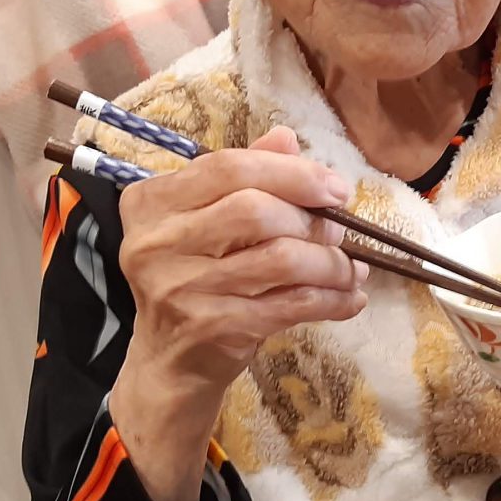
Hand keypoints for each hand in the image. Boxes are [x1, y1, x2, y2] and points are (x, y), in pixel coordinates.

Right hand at [109, 126, 367, 500]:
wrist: (168, 363)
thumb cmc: (193, 279)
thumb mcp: (206, 223)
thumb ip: (242, 176)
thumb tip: (286, 137)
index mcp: (151, 202)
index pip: (227, 167)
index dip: (291, 173)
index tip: (334, 188)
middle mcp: (155, 242)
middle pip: (254, 209)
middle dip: (312, 219)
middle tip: (341, 232)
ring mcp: (180, 288)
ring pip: (279, 259)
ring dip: (330, 264)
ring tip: (348, 269)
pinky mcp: (211, 328)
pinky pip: (290, 304)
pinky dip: (331, 300)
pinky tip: (349, 298)